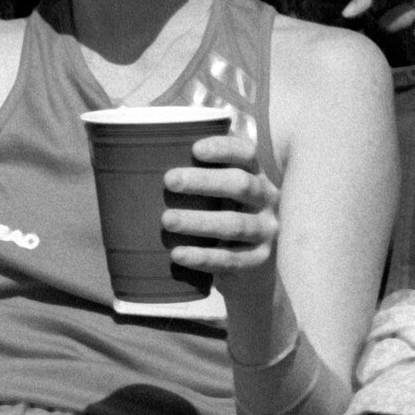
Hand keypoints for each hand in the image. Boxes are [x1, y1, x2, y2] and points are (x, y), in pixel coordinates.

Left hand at [161, 133, 278, 284]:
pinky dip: (203, 257)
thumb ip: (199, 173)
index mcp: (255, 173)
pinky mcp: (260, 259)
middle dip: (204, 181)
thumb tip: (147, 154)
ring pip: (235, 224)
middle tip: (169, 180)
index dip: (223, 149)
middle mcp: (267, 198)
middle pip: (241, 184)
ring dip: (199, 221)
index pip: (246, 153)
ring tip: (167, 220)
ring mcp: (266, 230)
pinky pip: (231, 259)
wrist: (253, 265)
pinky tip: (178, 254)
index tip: (194, 149)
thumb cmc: (223, 214)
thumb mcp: (220, 191)